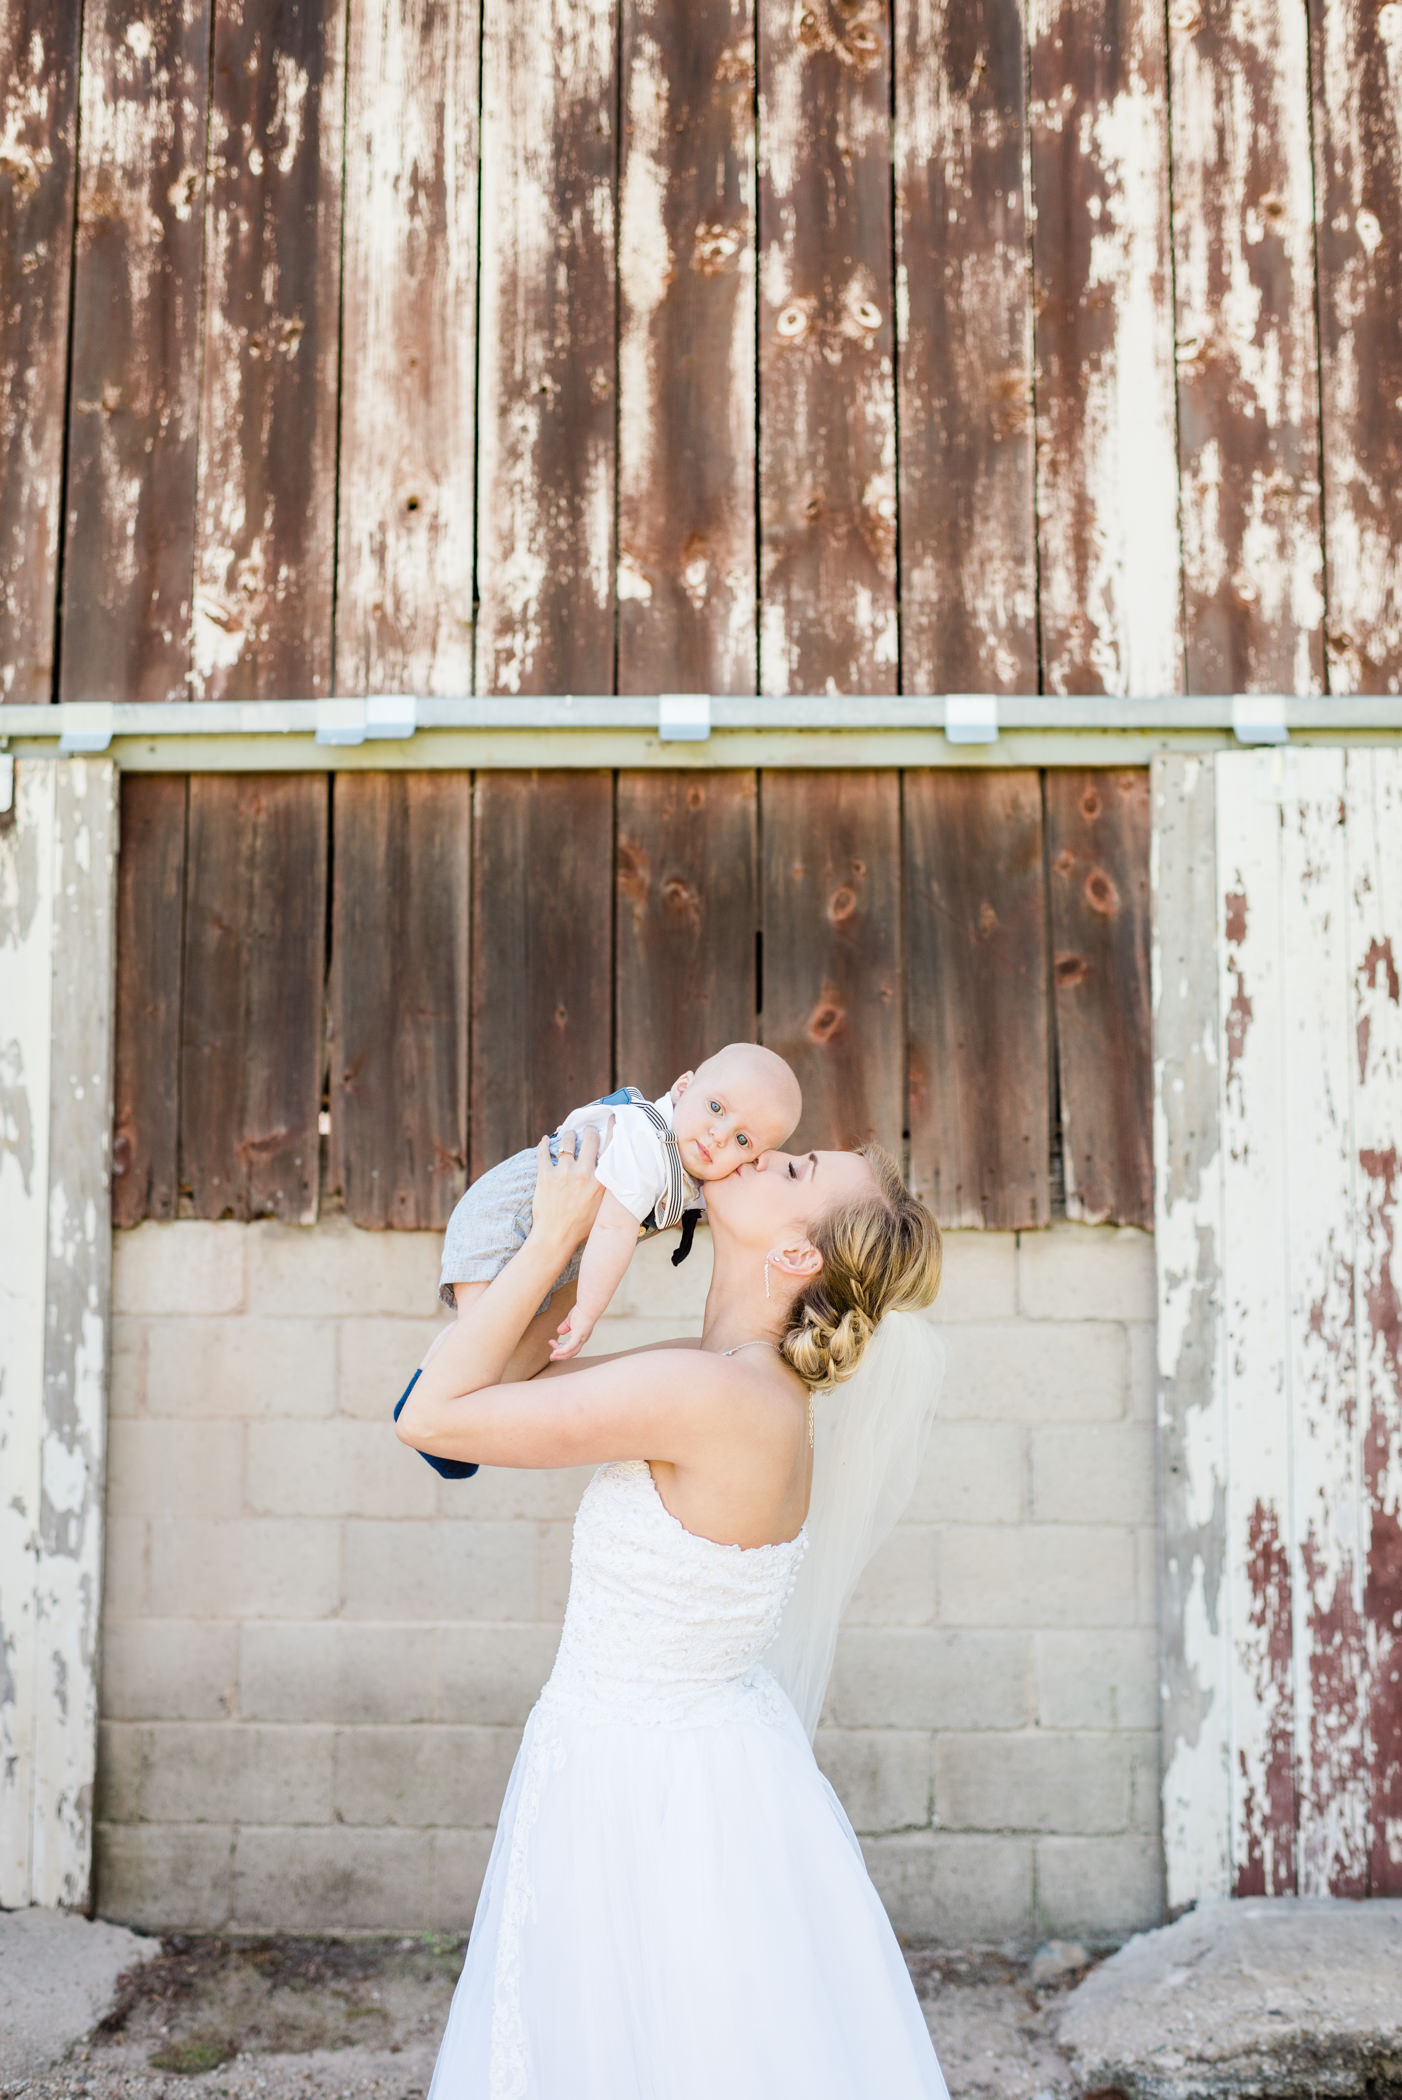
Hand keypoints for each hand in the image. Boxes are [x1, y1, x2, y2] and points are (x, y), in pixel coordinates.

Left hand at [528, 1126, 604, 1255]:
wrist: (556, 1238)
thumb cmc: (582, 1227)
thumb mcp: (604, 1206)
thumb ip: (609, 1187)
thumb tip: (614, 1171)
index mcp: (602, 1180)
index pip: (610, 1147)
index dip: (611, 1128)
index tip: (610, 1118)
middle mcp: (584, 1172)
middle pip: (589, 1137)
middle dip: (588, 1131)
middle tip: (586, 1131)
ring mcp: (564, 1173)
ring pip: (566, 1141)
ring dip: (567, 1136)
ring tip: (567, 1137)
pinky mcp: (545, 1176)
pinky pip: (543, 1152)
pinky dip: (543, 1144)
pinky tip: (544, 1140)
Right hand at [548, 1303, 595, 1361]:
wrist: (588, 1305)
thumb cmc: (582, 1310)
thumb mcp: (571, 1319)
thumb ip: (566, 1326)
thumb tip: (559, 1331)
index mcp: (581, 1336)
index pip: (571, 1347)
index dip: (561, 1347)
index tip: (551, 1341)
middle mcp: (582, 1339)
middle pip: (571, 1352)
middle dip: (561, 1355)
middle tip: (551, 1356)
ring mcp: (581, 1338)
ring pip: (571, 1352)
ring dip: (560, 1355)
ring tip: (552, 1356)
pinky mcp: (579, 1335)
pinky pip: (570, 1347)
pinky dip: (562, 1351)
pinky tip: (555, 1352)